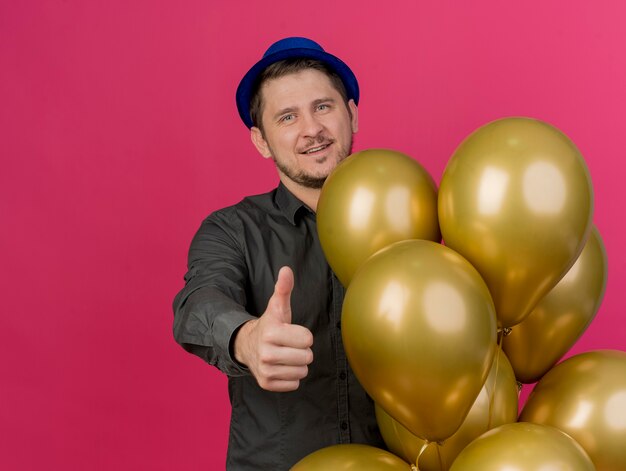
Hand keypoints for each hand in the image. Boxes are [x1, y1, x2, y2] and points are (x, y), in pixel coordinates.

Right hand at [233, 266, 313, 391]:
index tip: (291, 332)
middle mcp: (266, 353)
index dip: (302, 335)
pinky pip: (294, 384)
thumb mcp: (277, 307)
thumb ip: (284, 289)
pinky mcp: (266, 384)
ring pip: (302, 372)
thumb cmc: (270, 325)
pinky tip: (281, 367)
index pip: (307, 339)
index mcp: (271, 332)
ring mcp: (265, 371)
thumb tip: (286, 269)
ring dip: (297, 364)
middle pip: (307, 356)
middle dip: (301, 350)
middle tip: (288, 345)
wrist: (247, 345)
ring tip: (285, 355)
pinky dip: (291, 376)